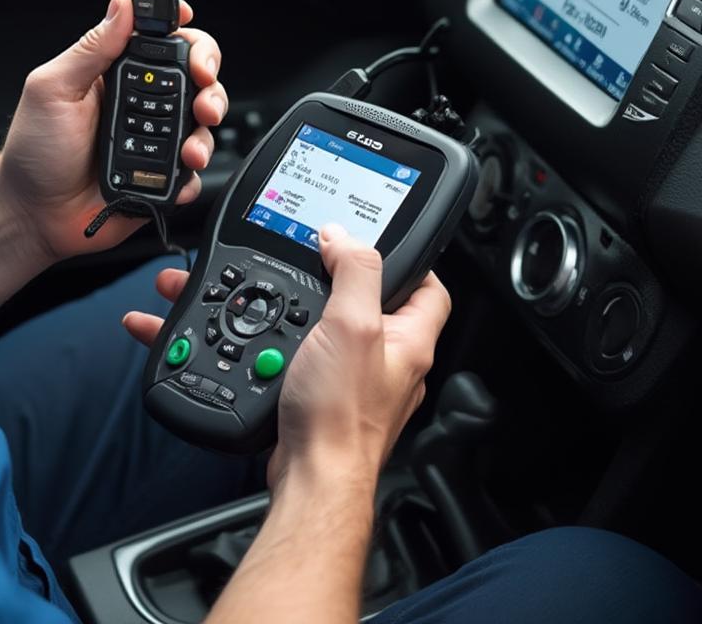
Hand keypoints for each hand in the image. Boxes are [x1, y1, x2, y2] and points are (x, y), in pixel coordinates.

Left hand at [0, 0, 227, 263]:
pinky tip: (177, 175)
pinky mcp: (162, 177)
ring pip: (203, 125)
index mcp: (118, 75)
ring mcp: (155, 142)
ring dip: (205, 132)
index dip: (188, 37)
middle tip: (202, 96)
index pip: (165, 42)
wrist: (33, 214)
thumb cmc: (34, 151)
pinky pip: (193, 172)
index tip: (194, 46)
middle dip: (210, 84)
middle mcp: (142, 104)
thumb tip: (122, 4)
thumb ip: (91, 47)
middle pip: (198, 80)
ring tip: (189, 148)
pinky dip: (193, 174)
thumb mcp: (53, 89)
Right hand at [268, 225, 450, 488]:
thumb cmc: (341, 416)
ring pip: (348, 334)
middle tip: (327, 266)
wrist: (313, 477)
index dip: (411, 260)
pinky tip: (283, 346)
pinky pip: (323, 360)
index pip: (431, 288)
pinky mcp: (334, 401)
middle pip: (384, 307)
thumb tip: (342, 237)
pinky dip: (303, 346)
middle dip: (353, 284)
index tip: (379, 241)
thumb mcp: (352, 324)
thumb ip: (353, 273)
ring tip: (298, 304)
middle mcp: (394, 364)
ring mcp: (364, 385)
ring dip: (321, 316)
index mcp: (412, 341)